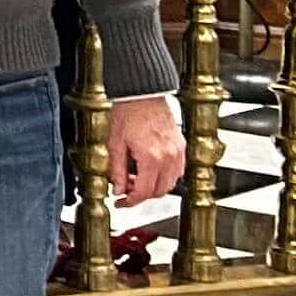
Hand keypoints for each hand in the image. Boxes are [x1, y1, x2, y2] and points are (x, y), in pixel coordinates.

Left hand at [107, 93, 181, 207]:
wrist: (142, 92)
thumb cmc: (127, 111)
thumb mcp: (114, 143)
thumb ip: (115, 170)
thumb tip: (117, 189)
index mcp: (152, 157)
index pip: (143, 192)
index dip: (130, 201)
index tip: (120, 202)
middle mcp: (169, 156)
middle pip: (159, 191)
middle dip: (141, 195)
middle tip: (124, 189)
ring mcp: (178, 151)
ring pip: (171, 183)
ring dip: (153, 186)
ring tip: (134, 177)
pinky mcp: (181, 145)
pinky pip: (177, 170)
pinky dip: (164, 176)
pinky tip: (148, 169)